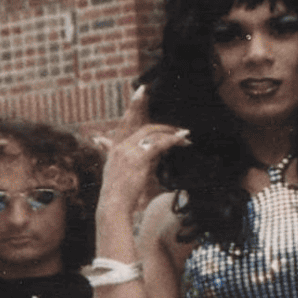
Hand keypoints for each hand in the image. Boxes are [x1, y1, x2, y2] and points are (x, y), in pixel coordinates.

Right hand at [91, 86, 189, 215]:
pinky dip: (173, 140)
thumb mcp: (121, 174)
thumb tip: (149, 153)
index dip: (134, 106)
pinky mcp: (138, 158)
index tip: (141, 90)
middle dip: (155, 117)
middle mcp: (119, 147)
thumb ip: (131, 160)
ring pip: (152, 133)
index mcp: (115, 150)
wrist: (113, 207)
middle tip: (169, 116)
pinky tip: (183, 138)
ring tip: (184, 137)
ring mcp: (128, 152)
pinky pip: (159, 144)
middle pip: (141, 124)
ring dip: (171, 134)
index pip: (126, 123)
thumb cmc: (119, 196)